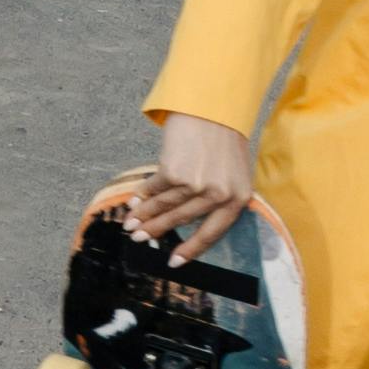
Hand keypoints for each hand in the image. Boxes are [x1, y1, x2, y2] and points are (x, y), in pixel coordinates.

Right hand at [123, 114, 256, 262]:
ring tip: (130, 223)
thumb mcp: (233, 171)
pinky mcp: (175, 172)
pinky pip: (155, 188)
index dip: (191, 250)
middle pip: (182, 220)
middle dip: (156, 231)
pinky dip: (142, 194)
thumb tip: (189, 221)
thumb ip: (219, 197)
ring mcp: (196, 185)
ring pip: (165, 206)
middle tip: (138, 239)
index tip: (173, 263)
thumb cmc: (224, 138)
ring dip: (144, 215)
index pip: (212, 233)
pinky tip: (133, 199)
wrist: (213, 105)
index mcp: (238, 198)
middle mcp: (218, 195)